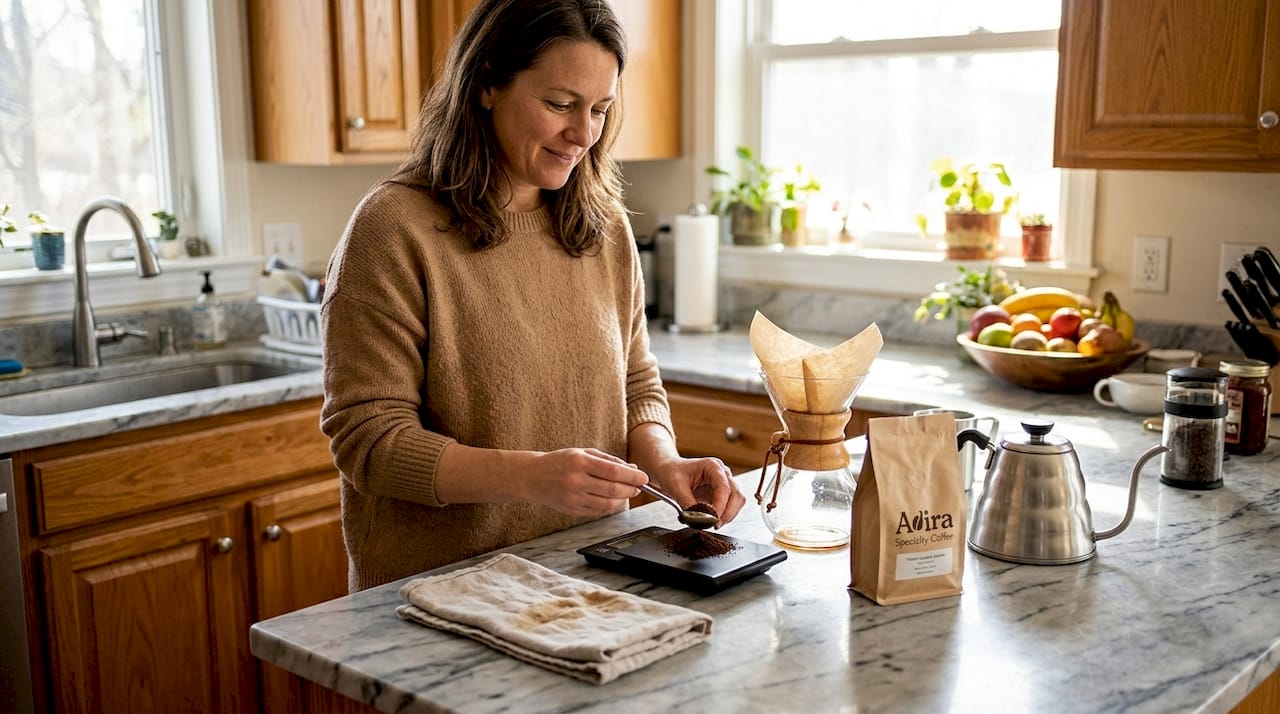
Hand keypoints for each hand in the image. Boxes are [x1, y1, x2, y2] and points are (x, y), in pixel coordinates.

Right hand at [524, 448, 646, 516]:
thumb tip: (632, 468)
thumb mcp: (582, 452)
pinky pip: (598, 511)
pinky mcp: (573, 510)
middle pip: (613, 489)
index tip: (644, 477)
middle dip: (631, 488)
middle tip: (639, 486)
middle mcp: (576, 480)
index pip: (613, 471)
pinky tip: (614, 499)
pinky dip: (611, 506)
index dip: (632, 476)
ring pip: (608, 503)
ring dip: (623, 498)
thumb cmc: (559, 461)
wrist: (532, 477)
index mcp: (579, 461)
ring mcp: (574, 498)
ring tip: (629, 492)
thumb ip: (608, 460)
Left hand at [650, 456, 744, 527]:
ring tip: (713, 524)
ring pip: (737, 501)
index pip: (724, 487)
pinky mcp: (721, 494)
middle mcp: (722, 473)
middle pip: (736, 494)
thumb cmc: (671, 472)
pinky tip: (713, 520)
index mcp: (712, 466)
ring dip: (728, 515)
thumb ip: (687, 503)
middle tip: (715, 524)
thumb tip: (697, 519)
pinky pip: (731, 507)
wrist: (668, 470)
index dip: (720, 505)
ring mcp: (724, 483)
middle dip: (728, 512)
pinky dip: (725, 516)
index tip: (713, 518)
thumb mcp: (675, 487)